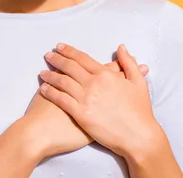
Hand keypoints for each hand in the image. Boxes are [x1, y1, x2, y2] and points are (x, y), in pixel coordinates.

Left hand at [39, 43, 159, 157]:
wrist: (138, 136)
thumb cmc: (140, 111)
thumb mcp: (139, 82)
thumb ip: (128, 63)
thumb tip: (121, 47)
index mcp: (106, 74)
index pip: (82, 58)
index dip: (69, 51)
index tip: (60, 47)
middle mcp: (93, 83)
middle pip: (69, 67)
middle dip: (56, 59)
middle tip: (47, 55)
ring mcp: (85, 99)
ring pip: (62, 82)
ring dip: (50, 75)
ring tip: (42, 72)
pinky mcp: (80, 114)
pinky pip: (61, 100)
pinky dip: (50, 92)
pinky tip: (43, 89)